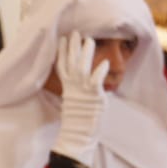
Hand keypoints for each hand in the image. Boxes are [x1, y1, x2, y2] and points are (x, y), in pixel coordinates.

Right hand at [51, 32, 107, 166]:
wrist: (77, 134)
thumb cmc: (77, 120)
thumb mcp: (74, 101)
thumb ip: (76, 88)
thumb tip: (81, 81)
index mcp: (67, 87)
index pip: (61, 65)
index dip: (61, 51)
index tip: (62, 38)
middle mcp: (73, 86)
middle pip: (70, 62)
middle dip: (72, 46)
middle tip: (74, 32)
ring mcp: (83, 91)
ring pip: (82, 67)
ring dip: (86, 53)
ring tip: (89, 40)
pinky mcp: (94, 96)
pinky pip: (96, 81)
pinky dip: (100, 71)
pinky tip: (104, 62)